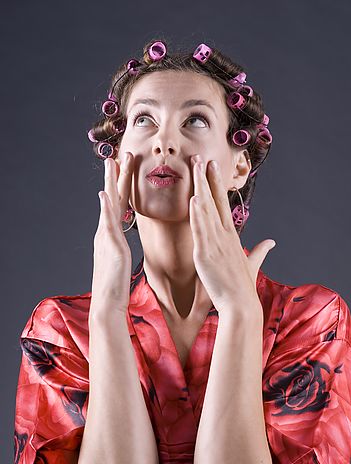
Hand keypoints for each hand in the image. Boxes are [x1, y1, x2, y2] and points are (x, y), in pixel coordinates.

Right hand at [90, 153, 134, 316]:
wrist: (108, 302)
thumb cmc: (116, 284)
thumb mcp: (120, 259)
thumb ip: (119, 244)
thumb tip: (121, 234)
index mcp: (112, 234)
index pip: (119, 204)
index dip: (121, 185)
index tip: (124, 166)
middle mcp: (107, 232)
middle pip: (112, 198)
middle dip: (116, 176)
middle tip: (119, 154)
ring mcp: (107, 238)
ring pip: (109, 205)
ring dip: (110, 183)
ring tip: (113, 163)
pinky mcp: (111, 247)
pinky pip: (108, 224)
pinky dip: (106, 208)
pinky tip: (105, 194)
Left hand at [188, 155, 275, 314]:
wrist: (241, 305)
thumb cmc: (243, 287)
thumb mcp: (252, 264)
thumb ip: (260, 251)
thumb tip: (271, 242)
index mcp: (231, 236)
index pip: (222, 204)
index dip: (216, 184)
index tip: (212, 166)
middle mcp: (224, 236)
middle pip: (214, 201)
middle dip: (207, 178)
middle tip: (201, 157)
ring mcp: (215, 244)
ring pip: (206, 211)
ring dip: (200, 188)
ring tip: (195, 168)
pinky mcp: (206, 255)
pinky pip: (201, 231)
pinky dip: (197, 215)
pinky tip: (194, 199)